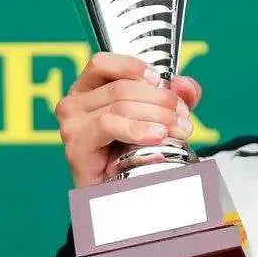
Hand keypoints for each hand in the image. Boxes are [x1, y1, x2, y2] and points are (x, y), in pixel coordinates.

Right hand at [54, 53, 202, 187]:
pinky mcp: (76, 147)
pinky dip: (138, 128)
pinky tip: (157, 135)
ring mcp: (71, 125)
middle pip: (121, 87)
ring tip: (178, 130)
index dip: (133, 66)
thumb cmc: (133, 152)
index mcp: (88, 89)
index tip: (160, 80)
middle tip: (183, 116)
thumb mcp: (159, 117)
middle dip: (161, 100)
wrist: (120, 194)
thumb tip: (186, 84)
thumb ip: (176, 97)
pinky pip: (109, 125)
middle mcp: (74, 103)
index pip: (103, 63)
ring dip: (156, 115)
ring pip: (120, 105)